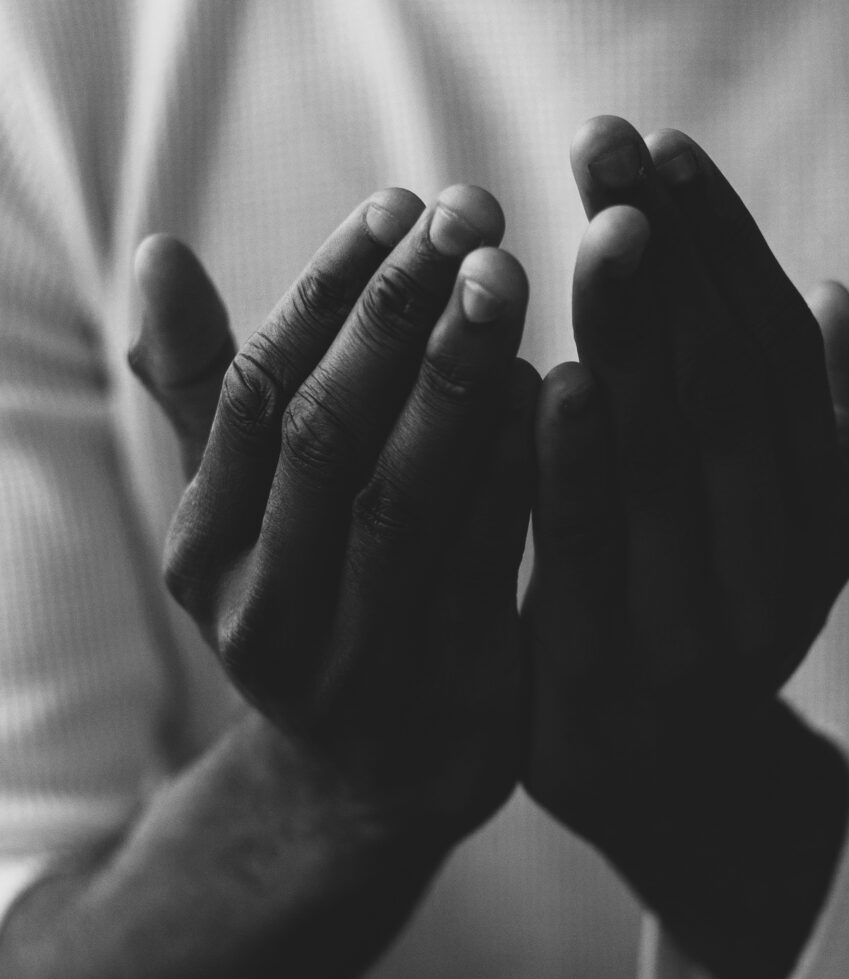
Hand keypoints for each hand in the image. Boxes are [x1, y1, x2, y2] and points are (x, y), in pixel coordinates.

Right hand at [131, 185, 537, 847]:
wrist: (376, 769)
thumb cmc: (320, 599)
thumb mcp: (251, 512)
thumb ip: (207, 393)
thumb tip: (155, 254)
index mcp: (205, 553)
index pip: (256, 396)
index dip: (329, 292)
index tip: (402, 205)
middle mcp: (262, 616)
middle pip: (326, 438)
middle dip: (400, 315)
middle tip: (473, 213)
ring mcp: (357, 672)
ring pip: (406, 500)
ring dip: (460, 378)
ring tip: (510, 277)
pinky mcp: (453, 702)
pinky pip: (492, 567)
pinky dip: (519, 471)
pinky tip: (559, 389)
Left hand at [522, 116, 848, 978]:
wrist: (658, 779)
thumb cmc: (694, 616)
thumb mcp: (766, 529)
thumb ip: (816, 428)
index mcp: (818, 517)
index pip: (779, 357)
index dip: (726, 249)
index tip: (664, 154)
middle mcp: (778, 575)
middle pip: (731, 394)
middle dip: (673, 264)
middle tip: (609, 152)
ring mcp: (699, 640)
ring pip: (675, 468)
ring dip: (641, 340)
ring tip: (605, 231)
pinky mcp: (607, 688)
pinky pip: (592, 561)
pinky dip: (577, 469)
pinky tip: (552, 379)